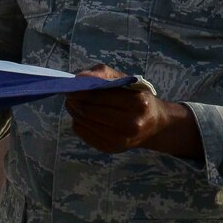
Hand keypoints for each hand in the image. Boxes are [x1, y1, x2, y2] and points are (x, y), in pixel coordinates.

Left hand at [64, 64, 202, 157]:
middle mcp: (132, 124)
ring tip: (73, 104)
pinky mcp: (111, 148)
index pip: (98, 97)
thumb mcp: (125, 80)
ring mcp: (121, 140)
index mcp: (138, 103)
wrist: (154, 124)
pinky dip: (78, 123)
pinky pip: (84, 134)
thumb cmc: (136, 97)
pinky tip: (82, 117)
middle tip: (68, 95)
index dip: (79, 91)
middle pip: (88, 111)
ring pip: (84, 123)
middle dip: (74, 102)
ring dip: (74, 112)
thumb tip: (78, 78)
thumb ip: (102, 73)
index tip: (68, 87)